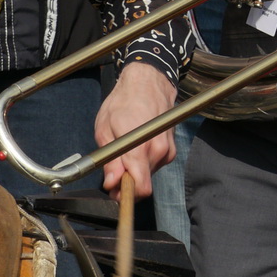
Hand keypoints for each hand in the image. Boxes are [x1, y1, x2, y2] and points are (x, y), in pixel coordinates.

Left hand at [95, 61, 176, 197]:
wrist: (147, 82)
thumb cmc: (124, 101)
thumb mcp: (105, 130)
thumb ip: (110, 161)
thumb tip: (112, 183)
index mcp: (141, 148)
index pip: (140, 188)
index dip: (124, 194)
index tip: (113, 189)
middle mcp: (159, 151)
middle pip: (143, 183)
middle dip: (127, 181)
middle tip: (113, 167)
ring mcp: (168, 150)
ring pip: (149, 175)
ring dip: (136, 170)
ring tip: (124, 150)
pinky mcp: (171, 149)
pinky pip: (155, 165)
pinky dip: (144, 162)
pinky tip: (137, 146)